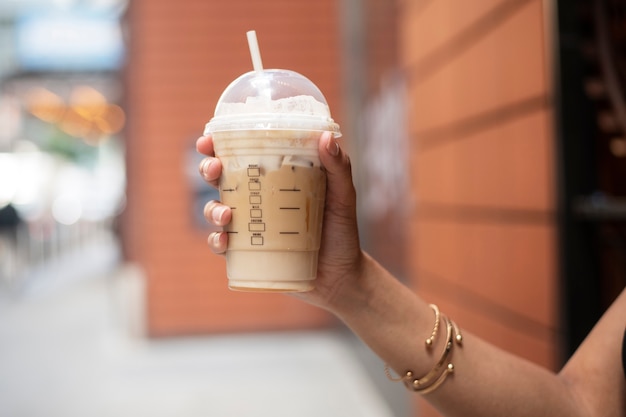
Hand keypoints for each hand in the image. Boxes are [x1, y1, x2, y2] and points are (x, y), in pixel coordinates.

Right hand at [196, 132, 363, 309]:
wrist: (341, 276)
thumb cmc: (342, 231)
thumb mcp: (342, 196)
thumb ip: (337, 167)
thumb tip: (325, 136)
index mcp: (274, 177)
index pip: (241, 154)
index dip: (218, 144)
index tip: (208, 139)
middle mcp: (256, 198)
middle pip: (220, 178)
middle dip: (208, 169)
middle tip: (214, 169)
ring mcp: (250, 225)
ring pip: (215, 210)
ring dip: (212, 209)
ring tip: (226, 214)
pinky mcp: (248, 252)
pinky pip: (223, 245)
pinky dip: (217, 241)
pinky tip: (224, 240)